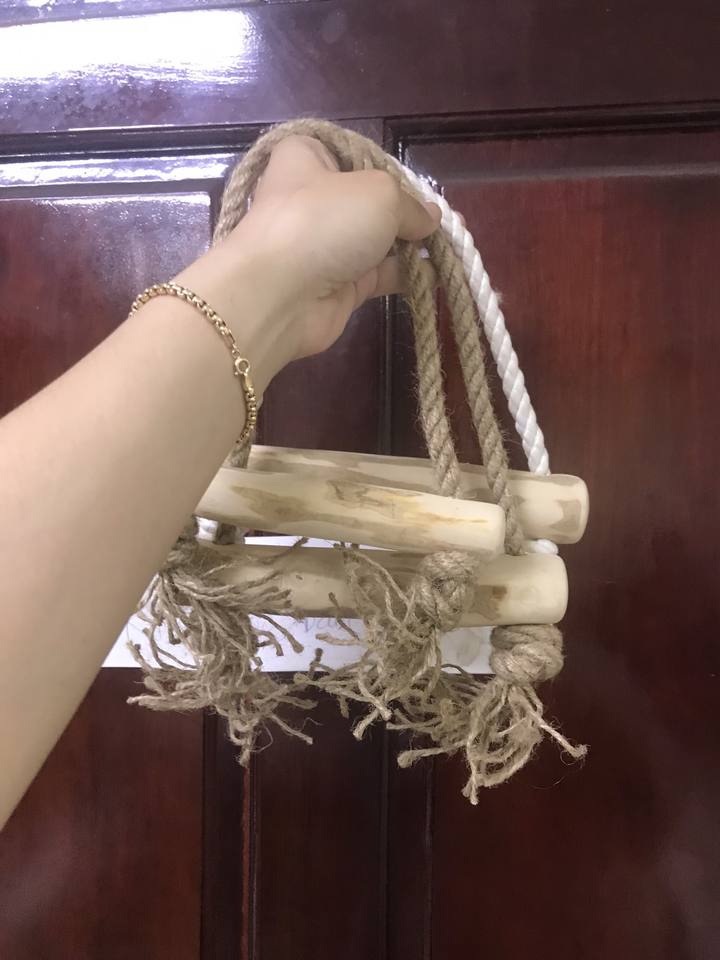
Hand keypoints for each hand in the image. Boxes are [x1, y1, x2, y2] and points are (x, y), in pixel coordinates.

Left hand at [220, 135, 440, 360]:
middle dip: (408, 211)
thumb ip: (411, 205)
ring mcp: (325, 245)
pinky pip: (380, 273)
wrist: (279, 295)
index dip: (388, 167)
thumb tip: (431, 218)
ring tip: (453, 246)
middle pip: (371, 200)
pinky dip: (407, 273)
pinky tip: (438, 272)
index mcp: (307, 157)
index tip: (418, 183)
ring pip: (377, 239)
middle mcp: (314, 199)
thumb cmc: (323, 221)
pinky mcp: (337, 284)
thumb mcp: (380, 193)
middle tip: (446, 221)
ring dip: (412, 244)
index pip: (353, 153)